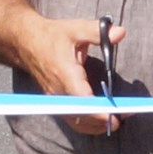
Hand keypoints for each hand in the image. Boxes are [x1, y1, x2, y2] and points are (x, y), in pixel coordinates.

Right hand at [21, 14, 121, 133]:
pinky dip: (88, 125)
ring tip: (118, 119)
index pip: (83, 100)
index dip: (100, 111)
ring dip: (98, 125)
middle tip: (126, 114)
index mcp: (65, 74)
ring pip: (77, 122)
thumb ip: (98, 32)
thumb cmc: (52, 36)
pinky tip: (103, 121)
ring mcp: (56, 100)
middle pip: (82, 116)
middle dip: (105, 119)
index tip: (117, 115)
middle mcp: (59, 92)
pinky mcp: (56, 103)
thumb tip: (120, 33)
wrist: (26, 42)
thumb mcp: (76, 29)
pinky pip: (72, 121)